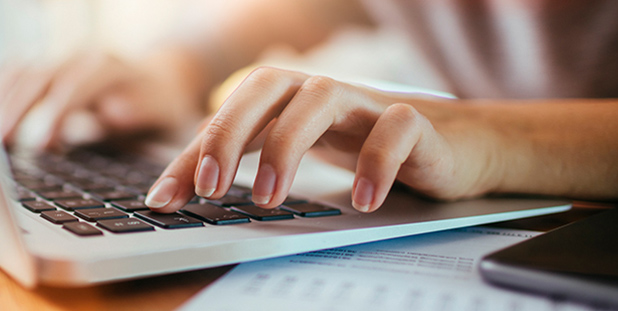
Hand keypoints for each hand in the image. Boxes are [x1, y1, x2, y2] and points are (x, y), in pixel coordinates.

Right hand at [0, 51, 205, 148]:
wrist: (163, 83)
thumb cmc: (162, 108)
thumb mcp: (162, 113)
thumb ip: (138, 111)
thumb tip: (110, 112)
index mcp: (111, 68)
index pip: (75, 84)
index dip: (56, 113)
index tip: (42, 144)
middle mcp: (82, 59)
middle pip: (39, 75)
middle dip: (17, 109)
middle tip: (0, 143)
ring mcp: (62, 62)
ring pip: (21, 72)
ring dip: (2, 103)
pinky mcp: (48, 71)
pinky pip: (15, 74)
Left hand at [143, 67, 501, 212]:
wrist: (452, 144)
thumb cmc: (361, 144)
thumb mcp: (294, 153)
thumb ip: (238, 166)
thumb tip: (171, 194)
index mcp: (286, 97)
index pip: (228, 114)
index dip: (192, 154)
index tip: (165, 199)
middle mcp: (319, 91)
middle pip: (266, 86)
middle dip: (230, 134)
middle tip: (211, 188)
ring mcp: (366, 102)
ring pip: (320, 98)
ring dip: (287, 146)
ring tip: (268, 197)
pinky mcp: (416, 122)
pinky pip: (396, 128)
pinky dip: (376, 162)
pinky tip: (360, 199)